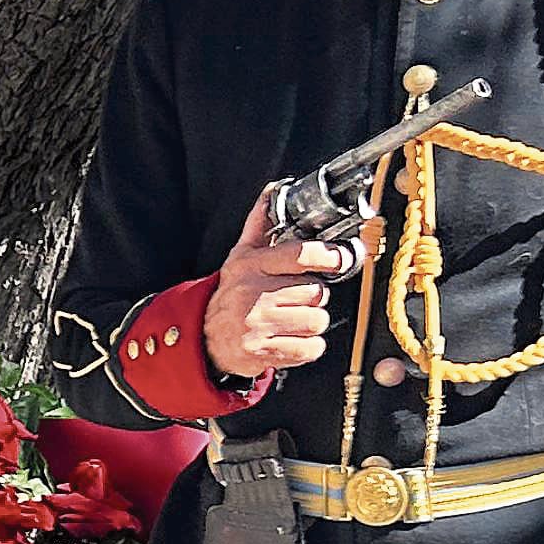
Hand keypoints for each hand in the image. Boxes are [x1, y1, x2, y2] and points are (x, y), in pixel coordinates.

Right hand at [206, 213, 368, 381]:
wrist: (204, 339)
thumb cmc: (230, 296)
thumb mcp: (239, 258)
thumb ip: (259, 226)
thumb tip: (271, 192)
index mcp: (251, 266)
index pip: (299, 254)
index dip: (328, 256)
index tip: (339, 259)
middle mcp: (253, 293)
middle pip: (316, 291)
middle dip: (312, 297)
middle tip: (295, 299)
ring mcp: (258, 323)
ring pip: (316, 320)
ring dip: (311, 323)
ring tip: (292, 321)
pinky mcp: (263, 351)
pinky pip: (311, 348)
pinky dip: (307, 347)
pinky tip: (290, 339)